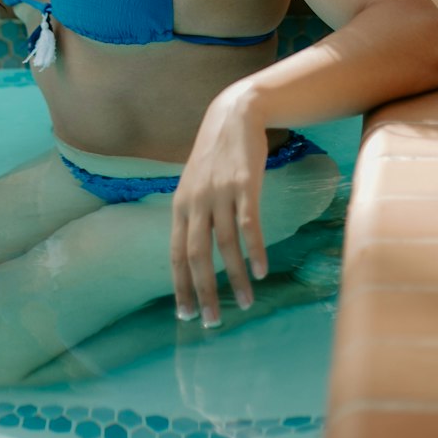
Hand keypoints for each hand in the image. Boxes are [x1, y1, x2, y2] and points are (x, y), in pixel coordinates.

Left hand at [170, 82, 268, 328]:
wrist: (234, 115)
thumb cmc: (215, 156)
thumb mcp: (194, 184)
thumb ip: (193, 215)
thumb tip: (192, 255)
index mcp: (181, 205)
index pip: (176, 254)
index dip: (180, 286)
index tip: (185, 316)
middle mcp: (197, 202)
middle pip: (196, 255)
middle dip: (204, 291)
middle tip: (212, 321)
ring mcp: (220, 193)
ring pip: (225, 244)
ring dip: (235, 277)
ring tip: (246, 302)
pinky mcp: (244, 185)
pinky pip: (248, 224)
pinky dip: (254, 250)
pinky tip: (261, 271)